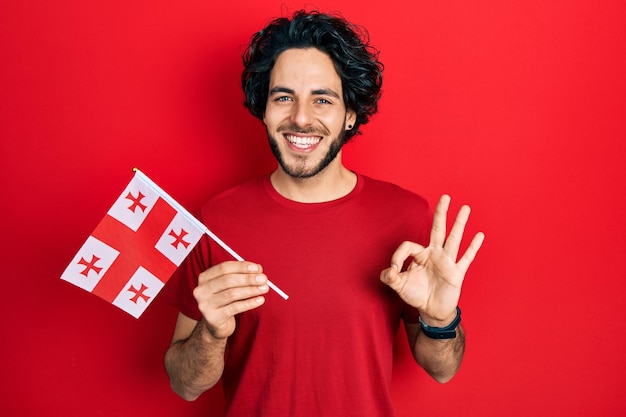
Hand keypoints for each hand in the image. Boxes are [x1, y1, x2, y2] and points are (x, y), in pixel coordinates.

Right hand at [193, 261, 268, 339]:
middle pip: (228, 280)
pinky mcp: (213, 318)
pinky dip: (249, 303)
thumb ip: (242, 275)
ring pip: (232, 294)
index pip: (224, 268)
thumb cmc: (225, 301)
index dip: (242, 267)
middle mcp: (201, 290)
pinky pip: (235, 308)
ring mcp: (205, 304)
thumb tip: (258, 269)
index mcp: (204, 278)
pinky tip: (260, 300)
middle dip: (248, 278)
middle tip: (264, 279)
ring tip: (264, 289)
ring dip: (251, 290)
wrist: (215, 325)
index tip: (257, 268)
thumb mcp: (230, 286)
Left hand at [380, 195, 484, 325]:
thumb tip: (388, 271)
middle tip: (445, 196)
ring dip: (459, 224)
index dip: (398, 256)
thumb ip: (390, 278)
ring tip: (465, 208)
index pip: (409, 246)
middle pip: (438, 229)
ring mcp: (447, 262)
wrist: (431, 311)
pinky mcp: (456, 273)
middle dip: (441, 213)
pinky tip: (479, 235)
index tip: (394, 270)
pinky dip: (473, 247)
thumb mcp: (399, 286)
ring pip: (454, 239)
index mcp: (420, 255)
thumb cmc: (416, 295)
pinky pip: (466, 258)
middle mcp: (434, 254)